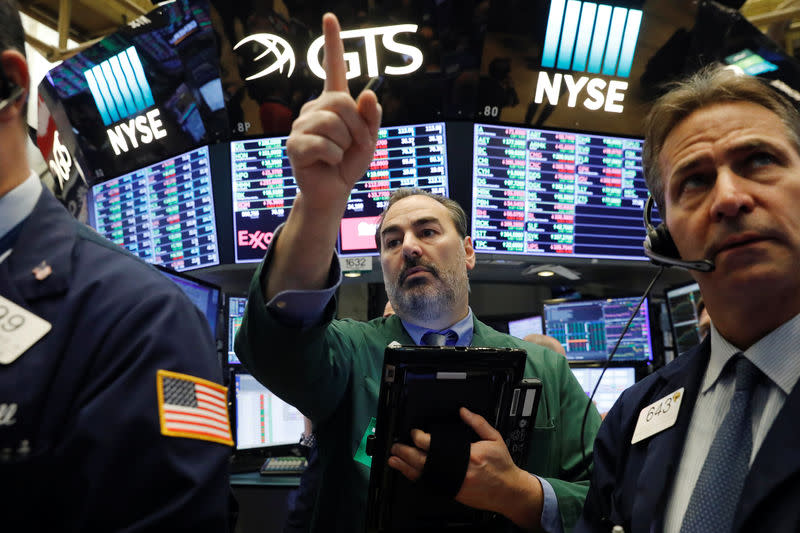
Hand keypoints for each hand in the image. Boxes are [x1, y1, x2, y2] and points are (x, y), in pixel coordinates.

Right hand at [285, 13, 381, 210]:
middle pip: (341, 102)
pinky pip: (323, 145)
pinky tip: (326, 163)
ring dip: (345, 145)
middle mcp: (314, 109)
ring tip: (338, 155)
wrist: (333, 191)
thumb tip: (369, 92)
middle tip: (353, 145)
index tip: (330, 17)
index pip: (334, 68)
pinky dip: (333, 158)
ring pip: (332, 124)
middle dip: (356, 127)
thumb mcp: (369, 139)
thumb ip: (372, 117)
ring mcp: (300, 126)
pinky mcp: (294, 145)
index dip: (332, 43)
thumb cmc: (350, 162)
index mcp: (333, 103)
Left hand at [389, 407, 542, 528]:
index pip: (437, 445)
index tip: (414, 433)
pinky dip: (418, 479)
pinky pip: (431, 485)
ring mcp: (454, 483)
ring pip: (425, 475)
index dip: (421, 438)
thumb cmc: (502, 466)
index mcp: (469, 454)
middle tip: (396, 447)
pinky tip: (409, 474)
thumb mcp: (494, 439)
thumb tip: (463, 411)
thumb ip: (478, 423)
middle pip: (425, 461)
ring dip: (407, 467)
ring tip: (394, 461)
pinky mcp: (453, 492)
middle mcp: (459, 470)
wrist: (509, 492)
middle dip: (407, 453)